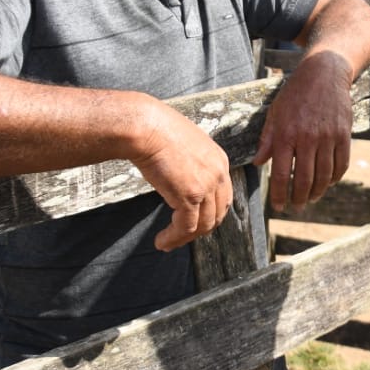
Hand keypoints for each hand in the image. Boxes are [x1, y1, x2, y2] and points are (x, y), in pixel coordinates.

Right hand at [130, 101, 233, 250]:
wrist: (146, 126)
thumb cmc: (157, 131)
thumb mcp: (184, 146)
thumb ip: (190, 164)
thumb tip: (180, 181)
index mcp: (219, 160)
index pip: (222, 197)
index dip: (209, 213)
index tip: (193, 222)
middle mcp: (219, 173)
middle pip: (217, 213)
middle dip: (200, 229)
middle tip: (181, 237)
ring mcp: (207, 185)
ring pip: (202, 225)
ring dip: (184, 238)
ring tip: (167, 243)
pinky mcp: (190, 196)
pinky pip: (186, 227)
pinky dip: (174, 238)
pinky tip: (161, 241)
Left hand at [253, 49, 353, 211]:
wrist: (324, 73)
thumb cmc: (295, 94)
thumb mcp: (275, 113)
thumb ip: (267, 139)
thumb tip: (257, 163)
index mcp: (286, 134)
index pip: (281, 174)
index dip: (280, 195)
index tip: (279, 206)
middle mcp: (307, 138)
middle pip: (304, 180)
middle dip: (299, 199)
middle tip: (296, 207)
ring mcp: (328, 136)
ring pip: (324, 175)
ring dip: (317, 192)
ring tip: (311, 198)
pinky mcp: (344, 134)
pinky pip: (341, 164)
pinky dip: (335, 178)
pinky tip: (328, 182)